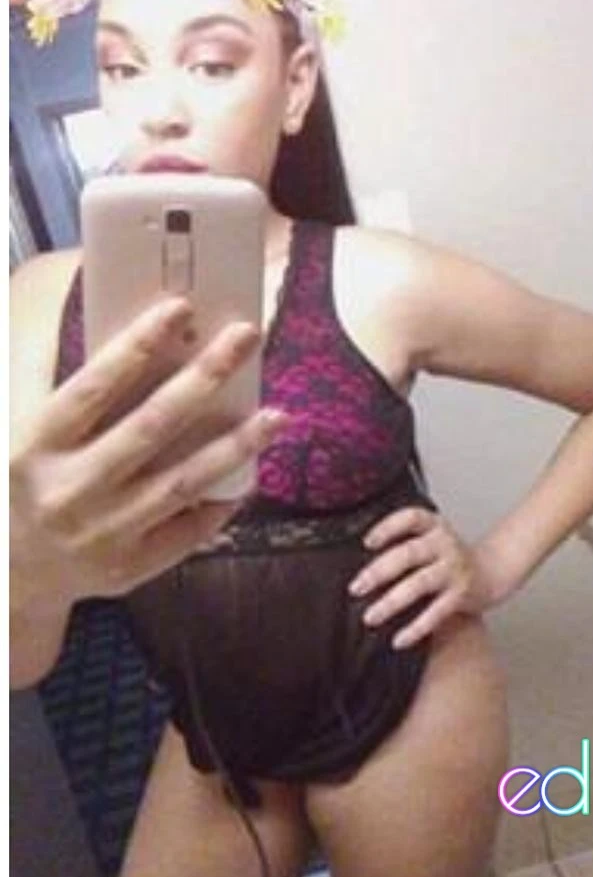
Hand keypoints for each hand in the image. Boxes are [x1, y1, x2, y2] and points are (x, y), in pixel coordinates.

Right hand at [10, 297, 289, 609]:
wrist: (14, 574)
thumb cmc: (33, 485)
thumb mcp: (34, 439)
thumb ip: (82, 400)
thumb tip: (155, 346)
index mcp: (38, 446)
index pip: (93, 387)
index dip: (137, 345)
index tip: (179, 308)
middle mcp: (71, 490)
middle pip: (151, 426)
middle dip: (204, 377)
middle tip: (245, 336)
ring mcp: (103, 532)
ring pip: (183, 481)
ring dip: (235, 445)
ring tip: (276, 415)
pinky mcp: (130, 566)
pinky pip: (189, 529)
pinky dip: (223, 500)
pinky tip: (251, 472)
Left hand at [347, 505, 498, 649]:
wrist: (492, 571)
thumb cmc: (449, 557)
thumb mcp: (431, 539)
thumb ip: (404, 544)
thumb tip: (360, 567)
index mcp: (434, 526)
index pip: (410, 518)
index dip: (387, 528)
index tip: (367, 543)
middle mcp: (445, 544)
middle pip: (408, 554)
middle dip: (378, 572)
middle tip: (356, 588)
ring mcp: (454, 569)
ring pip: (419, 584)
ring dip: (391, 602)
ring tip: (370, 617)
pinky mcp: (462, 595)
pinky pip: (436, 613)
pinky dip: (416, 628)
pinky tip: (399, 639)